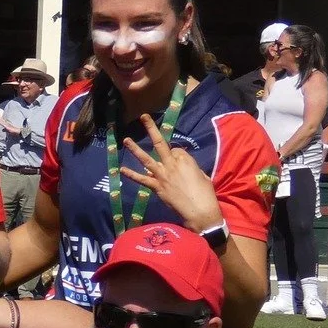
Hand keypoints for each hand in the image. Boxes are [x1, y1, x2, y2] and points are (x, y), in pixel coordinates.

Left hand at [121, 115, 223, 234]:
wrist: (199, 209)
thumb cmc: (205, 193)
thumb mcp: (202, 174)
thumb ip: (190, 167)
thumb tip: (182, 166)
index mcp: (186, 160)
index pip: (176, 150)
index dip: (176, 154)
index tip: (177, 161)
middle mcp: (172, 164)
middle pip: (161, 143)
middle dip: (152, 129)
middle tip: (143, 117)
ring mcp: (162, 175)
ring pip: (146, 159)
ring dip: (135, 149)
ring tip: (126, 140)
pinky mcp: (156, 187)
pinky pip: (142, 179)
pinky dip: (131, 174)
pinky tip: (121, 169)